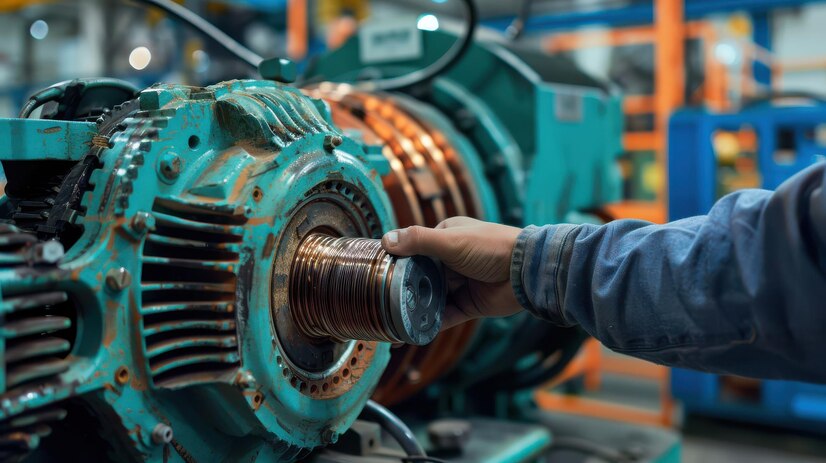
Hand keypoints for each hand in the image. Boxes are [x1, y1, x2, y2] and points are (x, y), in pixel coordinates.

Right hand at [381, 217, 523, 328]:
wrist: (526, 271)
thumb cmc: (491, 247)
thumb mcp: (450, 240)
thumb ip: (418, 240)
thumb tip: (386, 240)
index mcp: (445, 237)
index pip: (413, 250)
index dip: (396, 263)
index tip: (376, 276)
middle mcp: (450, 260)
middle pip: (419, 277)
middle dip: (401, 291)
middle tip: (379, 305)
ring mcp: (459, 284)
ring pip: (429, 298)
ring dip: (413, 309)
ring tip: (391, 323)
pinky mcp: (468, 305)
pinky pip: (444, 316)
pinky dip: (430, 324)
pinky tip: (412, 333)